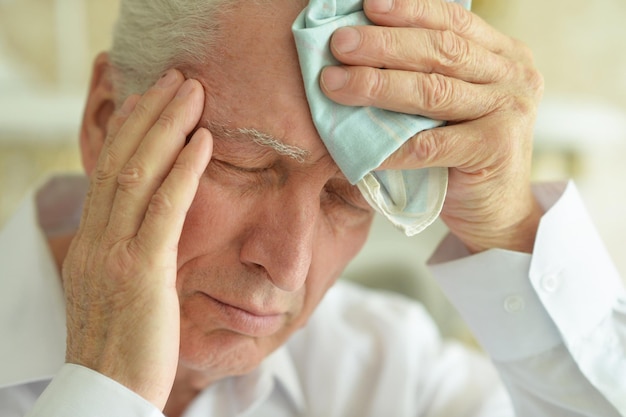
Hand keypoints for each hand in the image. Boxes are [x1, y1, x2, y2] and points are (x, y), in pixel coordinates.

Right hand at [62, 70, 211, 407]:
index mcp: (91, 242)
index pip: (107, 173)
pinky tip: (203, 141)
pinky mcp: (141, 271)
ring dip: (167, 127)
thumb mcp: (116, 291)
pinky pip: (165, 208)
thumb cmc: (122, 346)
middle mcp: (97, 239)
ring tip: (191, 92)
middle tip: (174, 79)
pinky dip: (184, 170)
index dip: (128, 131)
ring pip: (138, 173)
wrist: (107, 394)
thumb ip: (128, 254)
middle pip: (121, 160)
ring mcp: (115, 252)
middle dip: (149, 114)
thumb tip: (148, 231)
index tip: (149, 101)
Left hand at [321, 0, 543, 252]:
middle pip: (441, 51)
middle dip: (383, 44)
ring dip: (378, 85)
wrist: (498, 209)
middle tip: (339, 44)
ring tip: (336, 83)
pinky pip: (430, 145)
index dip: (410, 9)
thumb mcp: (455, 104)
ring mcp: (509, 112)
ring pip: (433, 91)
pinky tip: (360, 145)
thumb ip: (429, 73)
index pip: (454, 20)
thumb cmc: (464, 152)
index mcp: (504, 55)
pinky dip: (390, 145)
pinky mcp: (495, 150)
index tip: (367, 4)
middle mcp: (513, 77)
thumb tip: (361, 47)